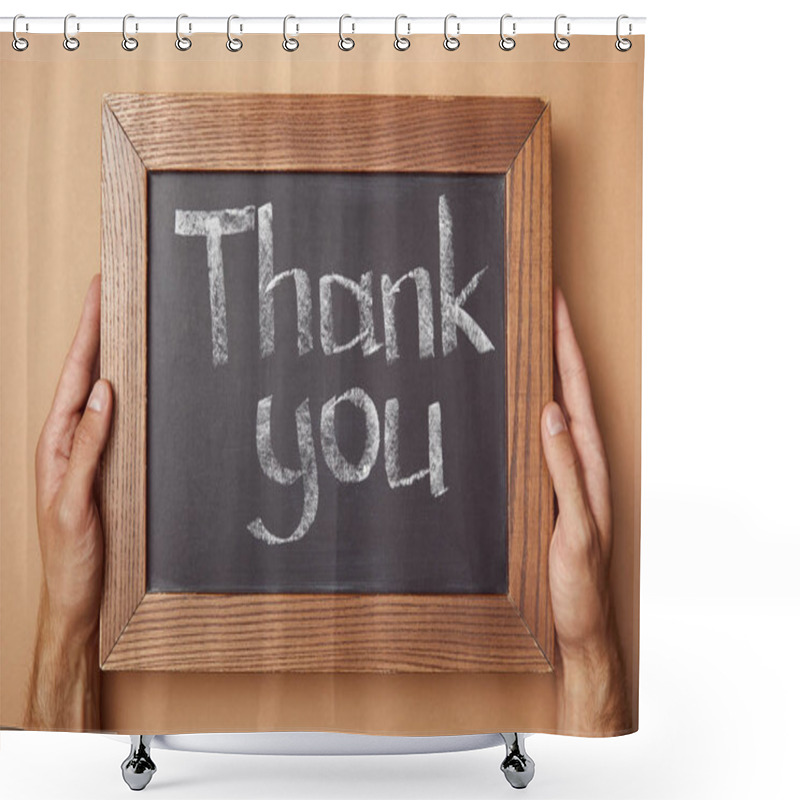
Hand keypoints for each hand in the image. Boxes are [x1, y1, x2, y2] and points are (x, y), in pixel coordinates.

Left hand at [26, 273, 111, 729]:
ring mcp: (81, 451)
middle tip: (106, 293)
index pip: (75, 377)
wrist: (75, 594)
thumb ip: (87, 446)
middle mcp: (65, 441)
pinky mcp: (97, 464)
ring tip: (114, 322)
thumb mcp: (75, 501)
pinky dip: (116, 388)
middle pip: (81, 374)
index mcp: (55, 444)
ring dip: (103, 354)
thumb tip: (102, 395)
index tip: (98, 295)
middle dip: (93, 331)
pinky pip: (107, 416)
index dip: (87, 333)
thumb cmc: (71, 554)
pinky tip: (126, 380)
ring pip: (93, 391)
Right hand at [541, 286, 629, 734]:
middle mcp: (580, 459)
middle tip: (536, 307)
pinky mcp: (550, 485)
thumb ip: (565, 471)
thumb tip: (551, 415)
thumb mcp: (573, 526)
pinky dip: (529, 405)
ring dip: (543, 370)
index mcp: (590, 462)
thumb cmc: (579, 580)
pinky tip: (514, 400)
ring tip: (525, 338)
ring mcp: (565, 470)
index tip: (553, 306)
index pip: (575, 391)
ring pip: (553, 406)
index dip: (565, 346)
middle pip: (567, 388)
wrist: (577, 621)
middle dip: (554, 344)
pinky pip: (541, 433)